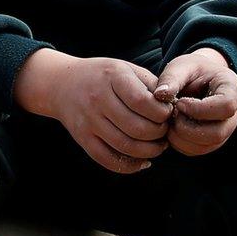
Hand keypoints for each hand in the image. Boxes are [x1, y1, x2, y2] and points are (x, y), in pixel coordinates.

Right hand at [14, 51, 171, 173]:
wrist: (62, 84)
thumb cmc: (103, 76)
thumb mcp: (126, 69)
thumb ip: (150, 85)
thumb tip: (174, 108)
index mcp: (112, 77)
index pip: (143, 101)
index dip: (162, 113)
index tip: (168, 114)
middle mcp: (97, 98)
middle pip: (136, 127)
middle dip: (159, 134)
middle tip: (165, 132)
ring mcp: (88, 120)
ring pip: (125, 146)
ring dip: (149, 152)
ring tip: (158, 146)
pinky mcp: (82, 138)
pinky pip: (108, 159)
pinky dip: (130, 166)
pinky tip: (143, 162)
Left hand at [154, 48, 236, 156]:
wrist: (200, 79)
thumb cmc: (192, 70)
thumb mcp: (182, 66)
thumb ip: (172, 78)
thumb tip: (159, 95)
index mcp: (232, 89)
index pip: (226, 106)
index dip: (199, 109)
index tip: (179, 103)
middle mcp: (235, 113)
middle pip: (218, 133)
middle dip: (188, 128)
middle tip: (172, 115)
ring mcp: (226, 129)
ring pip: (207, 146)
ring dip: (181, 137)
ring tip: (170, 121)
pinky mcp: (212, 141)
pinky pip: (197, 150)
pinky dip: (179, 143)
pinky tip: (171, 128)